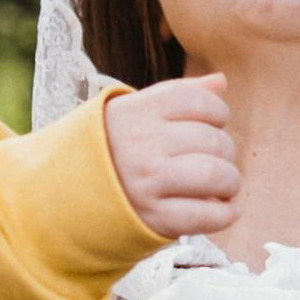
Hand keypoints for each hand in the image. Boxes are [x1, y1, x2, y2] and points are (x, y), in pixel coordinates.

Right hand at [104, 74, 238, 237]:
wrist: (68, 191)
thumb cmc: (115, 146)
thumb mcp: (136, 110)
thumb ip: (180, 93)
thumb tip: (221, 82)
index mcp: (139, 111)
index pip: (203, 102)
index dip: (219, 114)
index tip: (213, 124)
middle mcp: (143, 144)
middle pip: (214, 141)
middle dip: (226, 151)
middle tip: (217, 159)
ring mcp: (148, 182)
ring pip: (215, 176)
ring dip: (231, 182)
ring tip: (224, 185)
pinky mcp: (154, 217)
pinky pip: (207, 215)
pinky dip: (226, 213)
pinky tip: (225, 208)